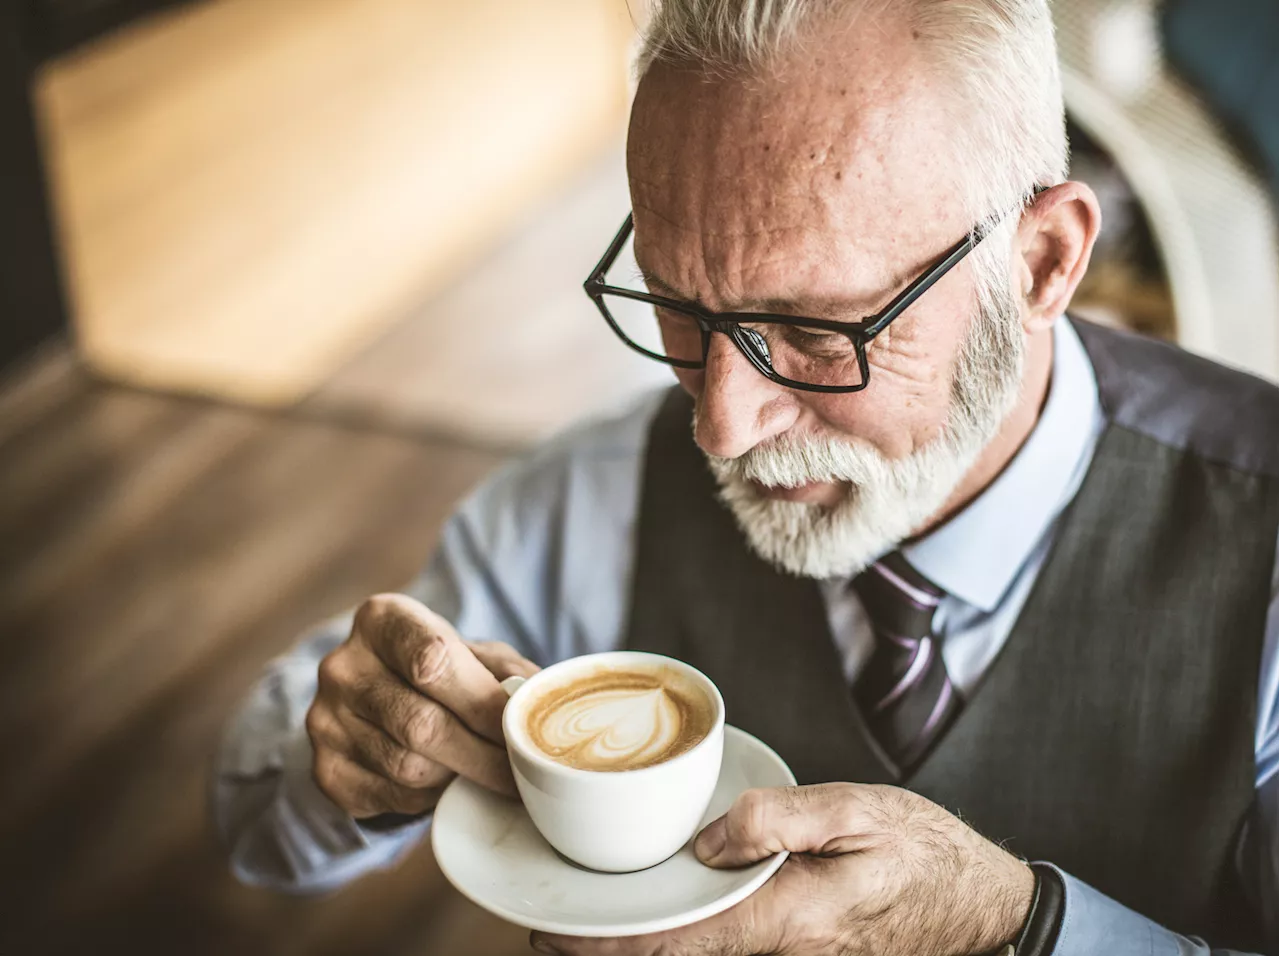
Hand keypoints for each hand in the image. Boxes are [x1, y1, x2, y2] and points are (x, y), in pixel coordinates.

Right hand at [305, 592, 538, 818]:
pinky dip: (430, 796)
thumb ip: (506, 671)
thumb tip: (536, 702)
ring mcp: (325, 719)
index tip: (519, 729)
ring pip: (409, 767)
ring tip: (486, 771)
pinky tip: (447, 781)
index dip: (484, 703)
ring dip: (459, 776)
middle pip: (422, 724)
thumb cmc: (440, 666)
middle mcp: (343, 667)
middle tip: (522, 772)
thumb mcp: (473, 652)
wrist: (375, 694)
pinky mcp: (325, 769)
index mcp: (381, 620)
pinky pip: (391, 795)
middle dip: (483, 755)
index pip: (432, 660)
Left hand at [531, 783, 1033, 955]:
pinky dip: (686, 940)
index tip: (559, 929)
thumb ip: (781, 820)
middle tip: (552, 925)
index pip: (679, 941)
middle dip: (612, 950)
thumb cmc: (925, 852)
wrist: (983, 906)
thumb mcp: (859, 810)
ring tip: (591, 921)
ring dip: (645, 946)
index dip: (611, 942)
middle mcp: (784, 951)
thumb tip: (710, 837)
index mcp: (788, 918)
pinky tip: (664, 917)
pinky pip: (730, 950)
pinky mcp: (802, 950)